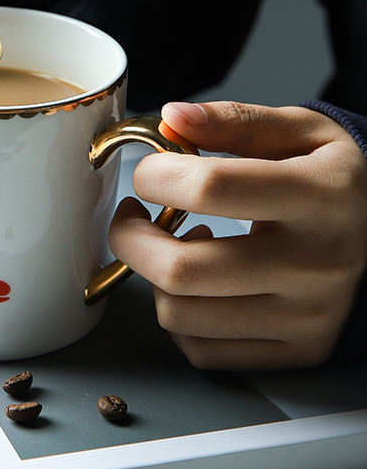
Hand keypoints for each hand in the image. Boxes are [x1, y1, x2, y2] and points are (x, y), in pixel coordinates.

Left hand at [110, 101, 366, 370]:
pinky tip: (200, 284)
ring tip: (176, 245)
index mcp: (319, 196)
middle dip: (130, 237)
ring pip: (181, 315)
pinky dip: (181, 316)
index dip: (155, 176)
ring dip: (155, 277)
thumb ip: (236, 120)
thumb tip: (174, 118)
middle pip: (181, 269)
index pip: (210, 189)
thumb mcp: (303, 132)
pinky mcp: (295, 351)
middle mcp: (314, 265)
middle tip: (134, 215)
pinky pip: (202, 350)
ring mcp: (305, 317)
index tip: (148, 173)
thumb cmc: (337, 183)